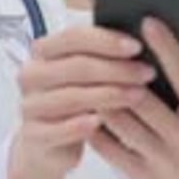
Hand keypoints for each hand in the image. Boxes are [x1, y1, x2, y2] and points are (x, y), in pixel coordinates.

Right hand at [6, 26, 154, 178]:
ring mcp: (31, 104)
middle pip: (77, 66)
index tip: (138, 45)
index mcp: (44, 50)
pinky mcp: (33, 134)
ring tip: (139, 96)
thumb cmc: (76, 98)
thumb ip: (104, 55)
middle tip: (148, 72)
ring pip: (72, 97)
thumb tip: (147, 38)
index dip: (107, 40)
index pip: (73, 37)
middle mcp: (32, 74)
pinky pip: (59, 128)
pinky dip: (81, 124)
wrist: (48, 141)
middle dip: (117, 69)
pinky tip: (103, 122)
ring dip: (109, 95)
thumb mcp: (87, 74)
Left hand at [89, 17, 178, 178]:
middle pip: (144, 100)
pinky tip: (85, 107)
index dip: (166, 47)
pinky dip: (94, 124)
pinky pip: (108, 147)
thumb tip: (173, 37)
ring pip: (121, 122)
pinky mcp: (141, 177)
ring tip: (86, 74)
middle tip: (100, 47)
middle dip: (120, 73)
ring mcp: (163, 161)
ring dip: (101, 96)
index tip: (147, 21)